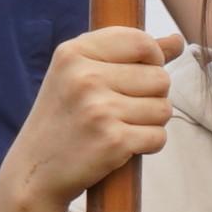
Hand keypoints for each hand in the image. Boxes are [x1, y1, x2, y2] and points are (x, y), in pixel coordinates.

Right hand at [2, 29, 181, 210]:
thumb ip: (129, 54)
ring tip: (118, 126)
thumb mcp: (82, 75)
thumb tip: (176, 40)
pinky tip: (120, 145)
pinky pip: (159, 136)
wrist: (35, 171)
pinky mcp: (113, 141)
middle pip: (161, 78)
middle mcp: (85, 77)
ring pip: (164, 108)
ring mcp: (99, 109)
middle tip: (119, 110)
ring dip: (150, 122)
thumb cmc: (65, 118)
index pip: (142, 42)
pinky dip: (147, 144)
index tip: (134, 76)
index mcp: (73, 53)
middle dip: (151, 96)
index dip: (151, 60)